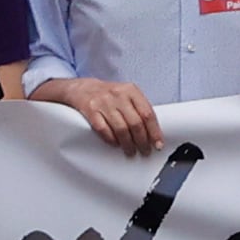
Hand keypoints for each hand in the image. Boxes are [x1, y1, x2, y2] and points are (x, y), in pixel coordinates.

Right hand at [41, 76, 159, 154]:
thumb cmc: (109, 95)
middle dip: (142, 141)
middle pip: (135, 123)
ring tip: (131, 151)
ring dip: (128, 144)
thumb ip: (139, 109)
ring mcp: (104, 102)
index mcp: (131, 90)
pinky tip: (115, 144)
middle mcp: (118, 95)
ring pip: (121, 129)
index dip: (154, 132)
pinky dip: (111, 140)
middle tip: (144, 151)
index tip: (157, 145)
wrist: (82, 88)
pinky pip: (104, 130)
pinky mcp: (91, 110)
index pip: (147, 114)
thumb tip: (153, 133)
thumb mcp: (126, 95)